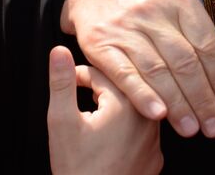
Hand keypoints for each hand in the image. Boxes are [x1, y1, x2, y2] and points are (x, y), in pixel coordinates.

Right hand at [47, 46, 162, 174]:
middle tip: (78, 93)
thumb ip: (63, 83)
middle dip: (99, 87)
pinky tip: (109, 137)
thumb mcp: (62, 122)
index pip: (104, 72)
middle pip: (124, 87)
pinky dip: (126, 128)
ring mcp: (156, 139)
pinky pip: (142, 131)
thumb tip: (59, 50)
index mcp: (128, 102)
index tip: (68, 81)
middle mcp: (150, 116)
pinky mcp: (156, 158)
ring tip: (92, 112)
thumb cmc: (78, 169)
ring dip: (115, 106)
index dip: (80, 74)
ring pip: (136, 108)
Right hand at [60, 0, 214, 138]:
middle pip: (185, 60)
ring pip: (158, 70)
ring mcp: (125, 27)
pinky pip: (124, 73)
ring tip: (191, 127)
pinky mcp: (99, 43)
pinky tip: (158, 114)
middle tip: (214, 125)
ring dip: (178, 104)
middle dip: (203, 98)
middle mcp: (154, 10)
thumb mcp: (180, 10)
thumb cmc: (144, 0)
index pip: (207, 44)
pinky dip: (142, 95)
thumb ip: (211, 43)